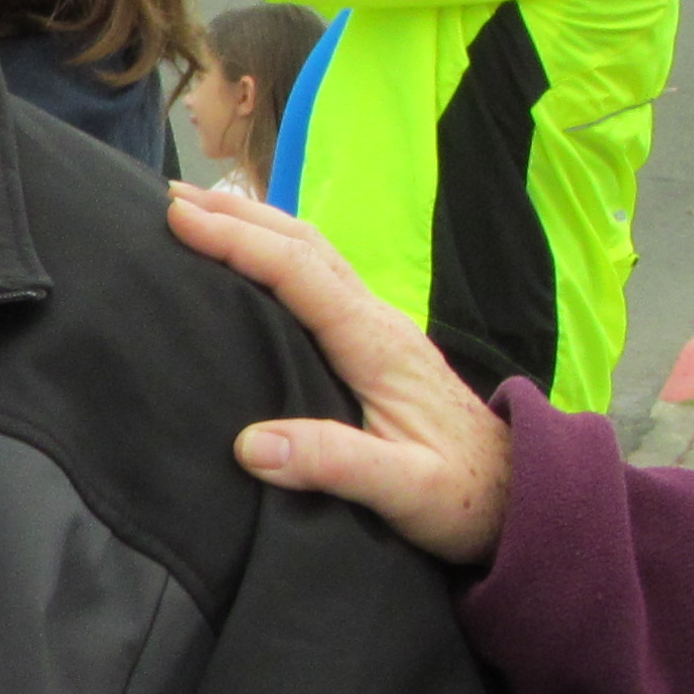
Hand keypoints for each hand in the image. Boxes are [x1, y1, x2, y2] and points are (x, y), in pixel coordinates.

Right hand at [163, 184, 515, 563]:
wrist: (524, 492)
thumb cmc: (465, 495)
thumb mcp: (405, 490)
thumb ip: (334, 464)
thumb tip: (250, 446)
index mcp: (376, 344)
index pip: (298, 272)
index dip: (236, 241)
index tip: (178, 219)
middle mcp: (377, 321)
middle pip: (303, 245)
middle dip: (237, 216)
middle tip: (169, 198)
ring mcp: (379, 328)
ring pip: (312, 255)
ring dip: (254, 227)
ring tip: (198, 213)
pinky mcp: (376, 343)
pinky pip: (318, 278)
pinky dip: (274, 254)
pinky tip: (250, 261)